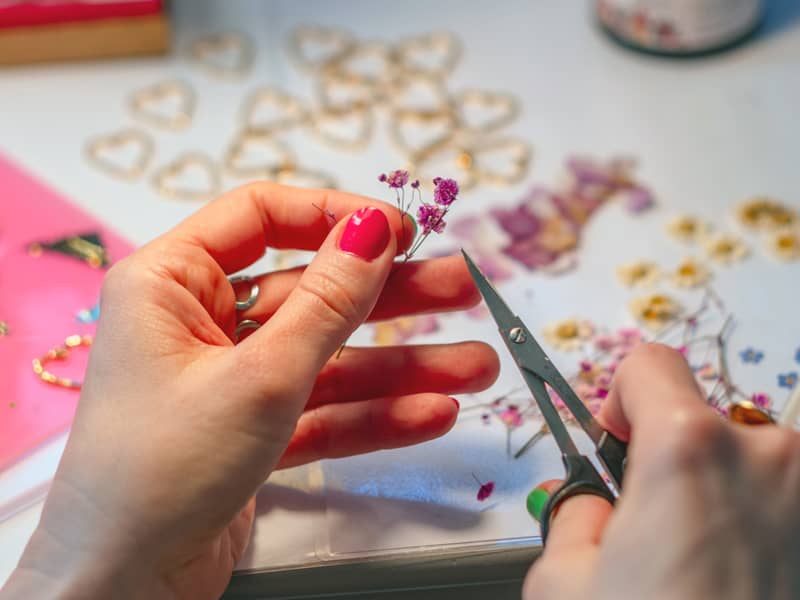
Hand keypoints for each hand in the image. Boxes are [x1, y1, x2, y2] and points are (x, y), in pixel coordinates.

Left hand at [2, 183, 498, 599]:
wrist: (124, 590)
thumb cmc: (162, 470)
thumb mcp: (258, 377)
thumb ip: (325, 302)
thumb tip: (374, 227)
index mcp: (171, 282)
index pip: (261, 217)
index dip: (335, 217)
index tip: (402, 230)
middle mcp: (199, 322)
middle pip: (311, 292)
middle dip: (391, 298)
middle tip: (462, 289)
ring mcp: (231, 379)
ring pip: (327, 358)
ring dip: (401, 367)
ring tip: (477, 367)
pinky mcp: (253, 430)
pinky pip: (322, 409)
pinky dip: (374, 415)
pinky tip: (433, 414)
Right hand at [524, 344, 799, 599]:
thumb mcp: (561, 579)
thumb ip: (577, 515)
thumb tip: (600, 506)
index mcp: (688, 449)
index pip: (651, 362)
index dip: (622, 399)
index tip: (617, 442)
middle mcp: (770, 458)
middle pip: (708, 418)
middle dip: (676, 460)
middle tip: (655, 527)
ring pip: (756, 464)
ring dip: (726, 495)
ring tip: (701, 565)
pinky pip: (784, 504)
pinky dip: (761, 525)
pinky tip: (735, 578)